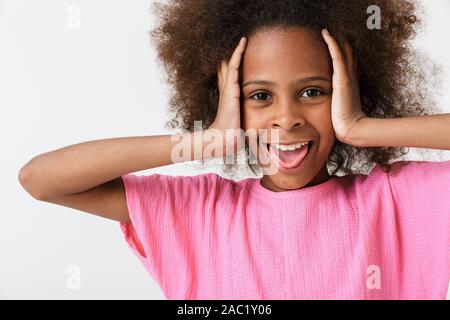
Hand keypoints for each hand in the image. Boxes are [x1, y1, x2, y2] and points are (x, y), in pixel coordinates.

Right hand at [209, 37, 247, 155]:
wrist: (225, 137)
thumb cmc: (233, 134)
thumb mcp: (241, 125)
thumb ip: (247, 122)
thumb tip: (257, 129)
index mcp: (228, 98)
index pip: (229, 78)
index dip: (231, 68)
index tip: (237, 58)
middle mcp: (227, 90)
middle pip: (227, 68)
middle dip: (231, 57)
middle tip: (239, 43)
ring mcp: (228, 87)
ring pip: (231, 64)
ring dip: (237, 51)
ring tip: (243, 39)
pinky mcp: (231, 87)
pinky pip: (235, 65)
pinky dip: (238, 53)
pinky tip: (243, 43)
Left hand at [321, 29, 366, 144]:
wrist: (351, 128)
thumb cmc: (343, 123)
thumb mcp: (338, 110)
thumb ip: (335, 104)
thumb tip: (330, 109)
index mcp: (350, 84)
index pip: (348, 63)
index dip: (344, 53)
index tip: (336, 44)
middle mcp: (351, 77)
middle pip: (349, 54)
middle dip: (342, 43)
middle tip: (332, 32)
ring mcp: (347, 76)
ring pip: (344, 51)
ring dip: (336, 39)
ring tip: (327, 30)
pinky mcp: (342, 78)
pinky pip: (337, 55)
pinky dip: (332, 43)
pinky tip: (326, 33)